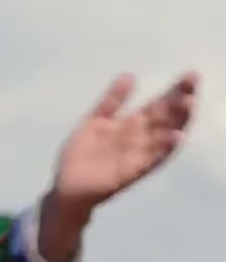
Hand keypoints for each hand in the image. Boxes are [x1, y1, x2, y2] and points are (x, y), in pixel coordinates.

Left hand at [40, 72, 198, 261]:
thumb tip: (130, 75)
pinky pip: (151, 160)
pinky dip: (164, 149)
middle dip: (180, 100)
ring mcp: (137, 155)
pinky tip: (176, 137)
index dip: (175, 90)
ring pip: (163, 136)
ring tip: (189, 103)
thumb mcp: (95, 120)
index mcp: (131, 125)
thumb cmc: (83, 154)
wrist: (67, 186)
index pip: (158, 105)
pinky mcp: (130, 172)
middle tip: (194, 81)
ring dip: (177, 121)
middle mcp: (139, 139)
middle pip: (165, 117)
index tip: (191, 74)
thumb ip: (112, 100)